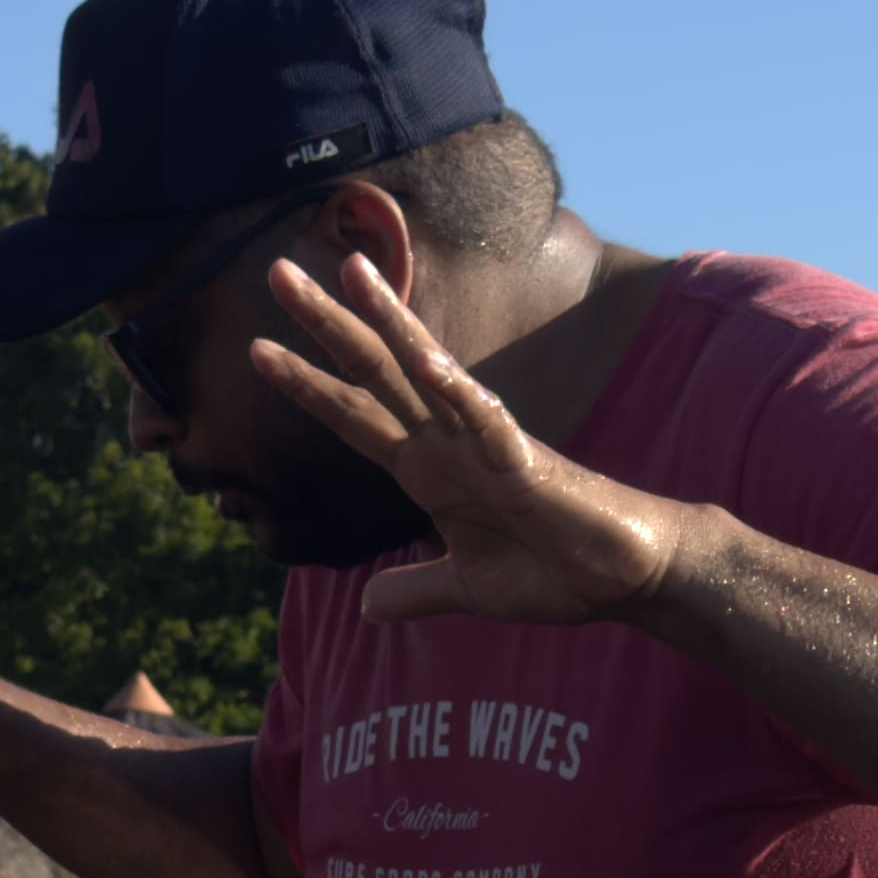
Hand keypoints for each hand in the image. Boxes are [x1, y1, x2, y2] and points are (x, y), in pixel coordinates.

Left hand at [254, 246, 689, 635]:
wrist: (621, 576)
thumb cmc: (553, 570)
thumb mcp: (465, 588)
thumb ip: (416, 590)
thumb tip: (366, 607)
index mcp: (427, 469)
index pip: (353, 417)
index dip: (305, 386)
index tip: (257, 351)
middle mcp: (446, 442)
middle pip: (372, 371)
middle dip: (324, 323)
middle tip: (275, 271)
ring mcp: (483, 444)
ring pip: (424, 370)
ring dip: (387, 321)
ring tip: (350, 269)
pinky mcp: (524, 462)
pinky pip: (484, 418)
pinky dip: (453, 389)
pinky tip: (422, 357)